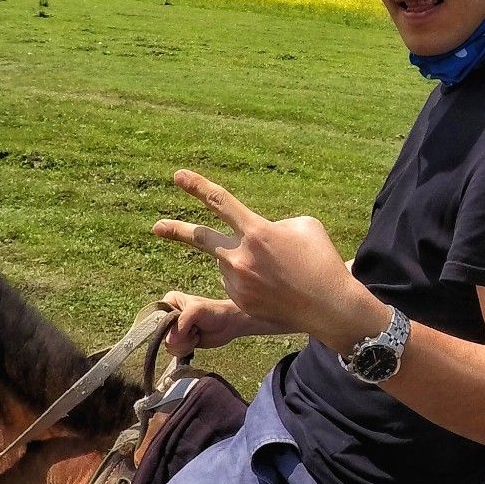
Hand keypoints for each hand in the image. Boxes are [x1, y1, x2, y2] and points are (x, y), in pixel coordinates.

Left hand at [153, 171, 382, 345]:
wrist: (329, 306)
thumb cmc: (321, 260)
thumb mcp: (304, 226)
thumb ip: (273, 223)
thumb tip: (253, 233)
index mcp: (257, 231)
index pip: (220, 203)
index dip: (197, 187)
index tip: (179, 176)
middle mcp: (241, 257)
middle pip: (200, 239)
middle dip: (175, 231)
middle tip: (156, 228)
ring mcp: (238, 282)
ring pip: (228, 262)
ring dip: (244, 261)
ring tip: (277, 272)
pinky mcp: (240, 302)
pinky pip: (235, 282)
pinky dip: (249, 280)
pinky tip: (273, 286)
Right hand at [156, 291, 253, 356]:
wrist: (229, 324)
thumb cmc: (214, 312)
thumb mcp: (196, 311)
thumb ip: (181, 323)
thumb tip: (170, 341)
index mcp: (169, 302)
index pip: (156, 317)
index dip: (167, 326)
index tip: (184, 325)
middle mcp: (168, 316)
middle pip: (161, 334)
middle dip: (180, 336)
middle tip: (194, 329)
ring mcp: (174, 330)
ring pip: (168, 345)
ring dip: (185, 343)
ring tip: (196, 334)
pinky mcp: (180, 342)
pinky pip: (175, 352)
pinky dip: (187, 349)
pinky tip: (196, 340)